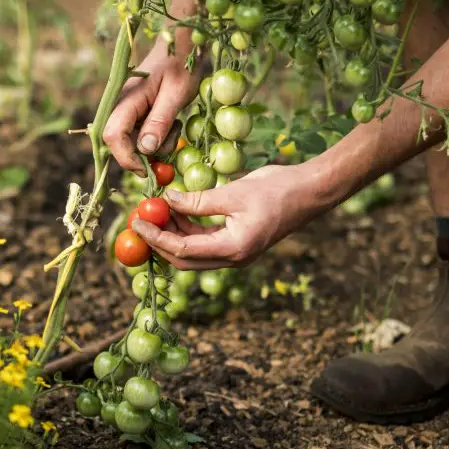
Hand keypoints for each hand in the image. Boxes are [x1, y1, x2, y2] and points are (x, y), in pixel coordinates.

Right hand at [102, 43, 202, 174]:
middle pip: (120, 144)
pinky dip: (156, 137)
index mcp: (127, 99)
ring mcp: (126, 110)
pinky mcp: (135, 113)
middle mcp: (120, 106)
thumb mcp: (176, 94)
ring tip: (175, 127)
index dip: (128, 158)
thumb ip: (159, 121)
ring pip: (132, 143)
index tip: (149, 170)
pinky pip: (139, 135)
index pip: (113, 137)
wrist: (180, 46)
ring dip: (155, 145)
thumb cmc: (180, 66)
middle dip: (144, 155)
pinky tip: (171, 123)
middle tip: (170, 147)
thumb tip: (146, 150)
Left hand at [130, 165, 325, 270]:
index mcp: (233, 249)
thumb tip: (166, 201)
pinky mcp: (237, 244)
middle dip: (159, 241)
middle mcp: (233, 258)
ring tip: (155, 210)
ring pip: (193, 252)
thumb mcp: (233, 192)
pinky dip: (188, 228)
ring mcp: (236, 253)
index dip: (156, 237)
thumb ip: (198, 201)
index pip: (183, 250)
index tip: (137, 222)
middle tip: (140, 220)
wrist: (311, 192)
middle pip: (184, 259)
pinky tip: (176, 209)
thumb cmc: (277, 190)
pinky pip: (205, 242)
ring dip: (172, 234)